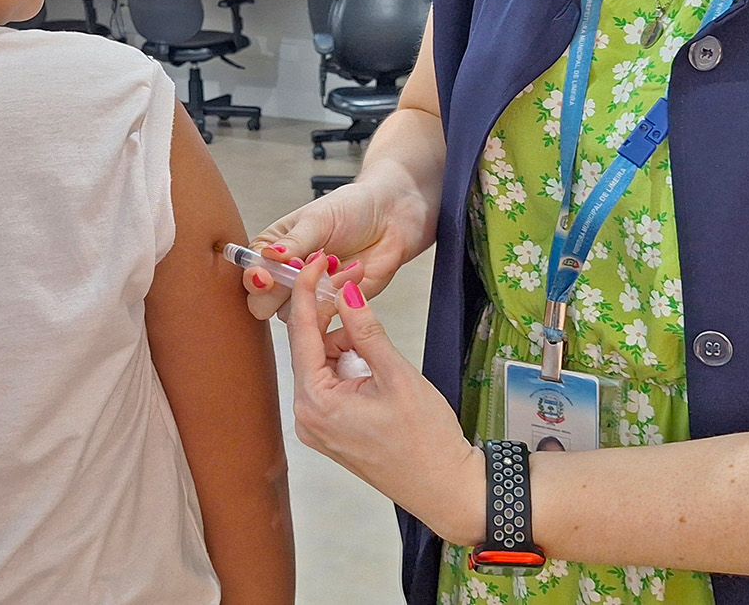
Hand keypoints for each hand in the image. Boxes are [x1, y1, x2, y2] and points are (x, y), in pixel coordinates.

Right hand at [243, 177, 428, 320]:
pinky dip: (341, 292)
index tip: (266, 275)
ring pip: (296, 313)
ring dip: (316, 291)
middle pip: (264, 304)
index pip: (251, 274)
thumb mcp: (318, 219)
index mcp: (274, 249)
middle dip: (281, 292)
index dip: (255, 279)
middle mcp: (288, 274)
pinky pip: (328, 313)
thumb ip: (293, 243)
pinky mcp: (337, 303)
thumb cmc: (352, 208)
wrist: (393, 214)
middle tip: (301, 271)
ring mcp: (312, 291)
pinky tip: (355, 268)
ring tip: (337, 261)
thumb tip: (267, 256)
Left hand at [284, 257, 483, 546]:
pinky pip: (330, 385)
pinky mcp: (331, 432)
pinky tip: (375, 369)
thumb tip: (346, 292)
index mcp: (315, 402)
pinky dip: (349, 367)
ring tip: (382, 354)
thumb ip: (366, 331)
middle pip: (309, 349)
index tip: (318, 260)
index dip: (307, 290)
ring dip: (346, 346)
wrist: (446, 487)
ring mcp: (317, 427)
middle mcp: (306, 417)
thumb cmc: (426, 437)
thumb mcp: (396, 374)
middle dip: (334, 320)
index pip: (302, 333)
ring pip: (322, 366)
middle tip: (357, 291)